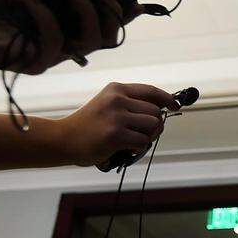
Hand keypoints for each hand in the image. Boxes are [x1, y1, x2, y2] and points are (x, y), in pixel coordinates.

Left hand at [0, 0, 143, 72]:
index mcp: (56, 21)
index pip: (98, 21)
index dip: (120, 12)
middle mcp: (56, 40)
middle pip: (104, 36)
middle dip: (112, 11)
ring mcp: (45, 54)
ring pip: (89, 43)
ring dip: (88, 12)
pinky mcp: (29, 62)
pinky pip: (53, 45)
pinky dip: (46, 17)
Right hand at [55, 83, 180, 165]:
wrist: (62, 139)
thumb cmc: (88, 126)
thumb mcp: (107, 105)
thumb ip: (130, 105)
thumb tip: (162, 112)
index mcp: (116, 89)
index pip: (151, 91)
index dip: (167, 99)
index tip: (175, 106)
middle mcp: (118, 99)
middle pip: (156, 112)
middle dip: (155, 126)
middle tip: (143, 135)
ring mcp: (117, 116)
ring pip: (153, 126)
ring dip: (148, 137)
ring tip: (134, 141)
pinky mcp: (116, 135)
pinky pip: (143, 141)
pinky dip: (139, 147)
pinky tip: (126, 148)